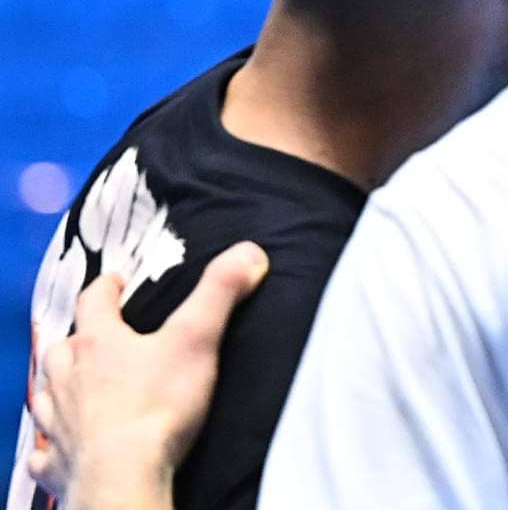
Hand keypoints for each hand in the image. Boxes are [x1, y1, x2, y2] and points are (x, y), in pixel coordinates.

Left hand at [28, 242, 268, 509]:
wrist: (124, 474)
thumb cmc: (159, 404)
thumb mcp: (198, 338)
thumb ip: (220, 292)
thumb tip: (248, 251)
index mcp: (98, 343)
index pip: (94, 301)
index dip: (106, 288)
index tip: (117, 282)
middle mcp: (67, 377)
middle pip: (61, 348)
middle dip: (77, 340)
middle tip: (94, 338)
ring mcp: (57, 421)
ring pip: (45, 394)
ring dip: (58, 387)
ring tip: (74, 386)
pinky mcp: (56, 461)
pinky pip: (43, 452)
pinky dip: (51, 445)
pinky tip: (61, 445)